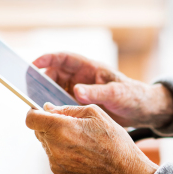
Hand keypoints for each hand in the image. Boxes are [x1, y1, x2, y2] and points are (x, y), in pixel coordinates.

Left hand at [26, 103, 157, 173]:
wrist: (122, 168)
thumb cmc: (113, 140)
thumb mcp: (94, 113)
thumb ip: (66, 109)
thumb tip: (49, 108)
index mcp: (61, 128)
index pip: (31, 118)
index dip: (35, 112)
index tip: (42, 112)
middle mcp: (55, 146)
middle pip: (37, 130)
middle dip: (48, 124)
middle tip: (69, 124)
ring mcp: (55, 160)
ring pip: (45, 142)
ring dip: (55, 137)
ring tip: (78, 138)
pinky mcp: (59, 171)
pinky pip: (52, 155)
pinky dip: (61, 150)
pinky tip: (78, 149)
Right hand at [33, 52, 172, 128]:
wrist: (144, 111)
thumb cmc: (133, 97)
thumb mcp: (116, 94)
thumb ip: (96, 92)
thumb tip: (75, 91)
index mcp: (90, 68)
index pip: (64, 58)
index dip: (47, 59)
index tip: (32, 65)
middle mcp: (82, 78)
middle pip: (55, 74)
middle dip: (41, 80)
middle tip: (29, 91)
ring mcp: (81, 91)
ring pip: (56, 89)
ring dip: (45, 95)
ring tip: (35, 105)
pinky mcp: (81, 104)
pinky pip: (62, 103)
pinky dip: (54, 107)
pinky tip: (48, 115)